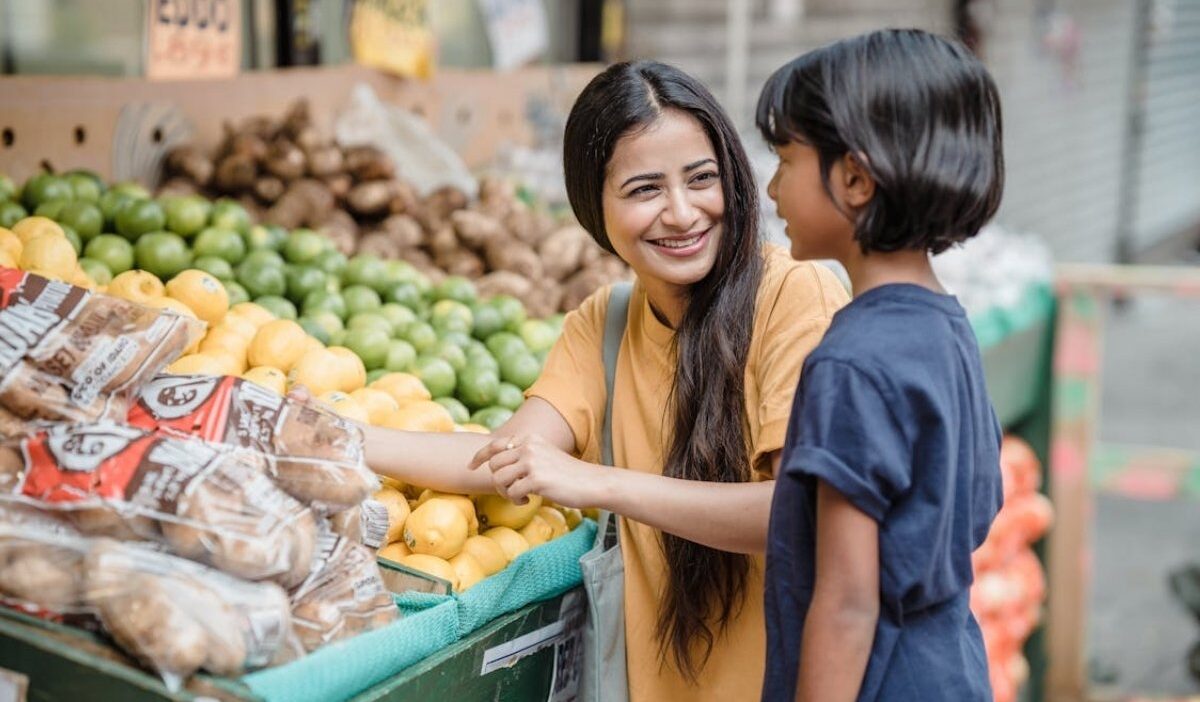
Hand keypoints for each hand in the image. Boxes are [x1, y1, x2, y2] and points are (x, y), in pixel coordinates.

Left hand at [468, 434, 607, 508]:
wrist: (591, 482)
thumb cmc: (566, 474)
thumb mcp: (543, 455)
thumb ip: (522, 455)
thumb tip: (495, 464)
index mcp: (529, 438)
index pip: (495, 445)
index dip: (479, 456)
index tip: (470, 466)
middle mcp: (528, 446)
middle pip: (494, 465)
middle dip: (498, 482)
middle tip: (512, 491)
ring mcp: (532, 461)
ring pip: (498, 479)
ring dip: (506, 492)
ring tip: (521, 495)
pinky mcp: (536, 478)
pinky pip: (512, 492)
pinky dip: (517, 499)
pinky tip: (530, 499)